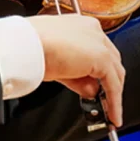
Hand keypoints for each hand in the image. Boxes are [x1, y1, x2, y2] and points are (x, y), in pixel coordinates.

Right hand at [26, 13, 123, 127]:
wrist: (24, 44)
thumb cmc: (30, 46)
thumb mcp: (57, 62)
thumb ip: (77, 75)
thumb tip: (91, 90)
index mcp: (81, 25)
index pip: (98, 49)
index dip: (99, 71)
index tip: (97, 86)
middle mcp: (93, 30)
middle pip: (111, 60)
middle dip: (109, 82)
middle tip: (104, 101)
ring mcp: (99, 43)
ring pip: (115, 72)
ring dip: (113, 94)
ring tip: (108, 111)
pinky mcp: (101, 58)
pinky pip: (113, 85)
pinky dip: (114, 103)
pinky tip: (112, 115)